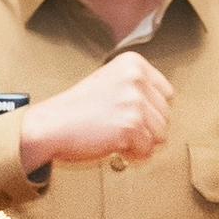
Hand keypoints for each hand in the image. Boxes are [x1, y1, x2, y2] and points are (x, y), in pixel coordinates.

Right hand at [18, 49, 174, 171]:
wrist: (51, 126)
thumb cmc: (78, 111)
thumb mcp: (111, 84)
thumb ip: (138, 90)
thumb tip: (166, 114)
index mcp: (133, 63)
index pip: (167, 94)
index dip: (150, 111)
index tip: (127, 114)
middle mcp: (136, 78)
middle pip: (166, 115)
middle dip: (146, 129)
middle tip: (118, 129)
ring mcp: (134, 101)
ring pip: (161, 134)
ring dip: (141, 143)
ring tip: (116, 137)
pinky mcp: (131, 125)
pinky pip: (147, 149)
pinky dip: (133, 155)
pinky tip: (114, 146)